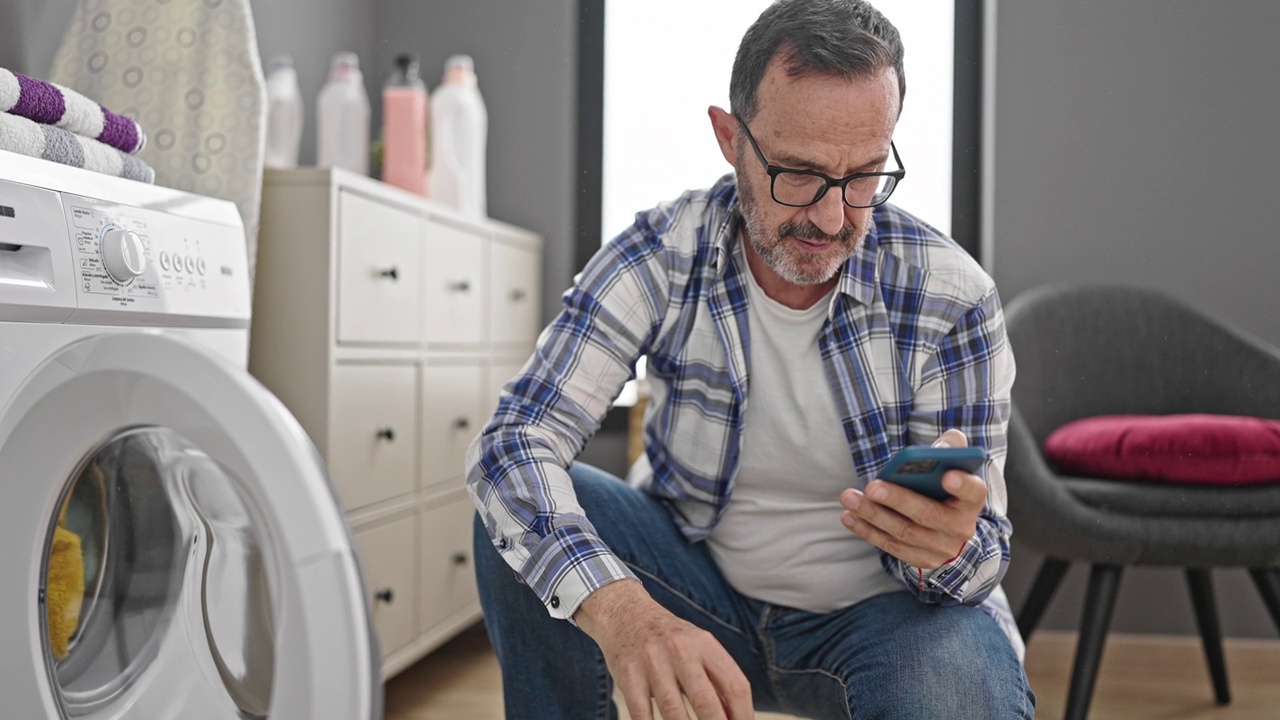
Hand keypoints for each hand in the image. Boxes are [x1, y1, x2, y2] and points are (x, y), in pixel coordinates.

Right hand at [574, 580, 753, 719]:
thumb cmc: (670, 638)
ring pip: (673, 712)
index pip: (735, 685)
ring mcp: (652, 662)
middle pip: (706, 702)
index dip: (743, 714)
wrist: (625, 613)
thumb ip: (716, 678)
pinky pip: (642, 714)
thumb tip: (735, 717)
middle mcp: (680, 650)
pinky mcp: (627, 674)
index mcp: (704, 643)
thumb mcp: (698, 646)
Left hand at [838, 429, 985, 568]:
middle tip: (872, 487)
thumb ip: (950, 449)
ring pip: (904, 532)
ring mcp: (940, 547)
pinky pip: (891, 546)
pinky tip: (849, 516)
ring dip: (873, 515)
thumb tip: (939, 445)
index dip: (962, 485)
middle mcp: (960, 527)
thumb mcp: (953, 467)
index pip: (973, 492)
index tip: (947, 475)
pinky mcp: (920, 559)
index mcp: (970, 501)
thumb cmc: (945, 490)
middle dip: (897, 499)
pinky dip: (868, 531)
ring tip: (850, 498)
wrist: (949, 532)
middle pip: (927, 514)